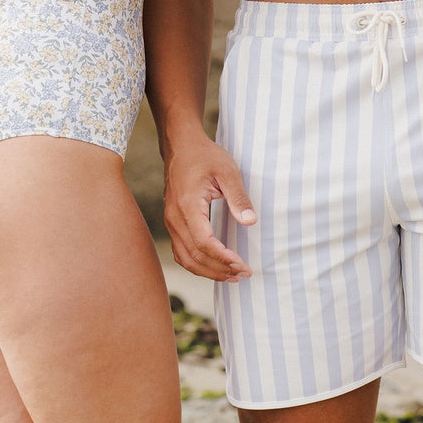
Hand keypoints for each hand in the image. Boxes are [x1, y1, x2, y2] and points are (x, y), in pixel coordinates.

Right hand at [163, 134, 255, 282]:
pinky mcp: (173, 223)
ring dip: (208, 271)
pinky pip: (181, 252)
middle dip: (219, 269)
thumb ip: (238, 198)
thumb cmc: (205, 156)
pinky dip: (197, 264)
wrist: (181, 146)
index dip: (223, 258)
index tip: (242, 264)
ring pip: (185, 258)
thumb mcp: (228, 171)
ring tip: (232, 275)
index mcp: (188, 206)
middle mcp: (175, 218)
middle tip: (243, 274)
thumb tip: (250, 222)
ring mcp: (171, 222)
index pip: (203, 243)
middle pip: (194, 256)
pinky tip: (214, 267)